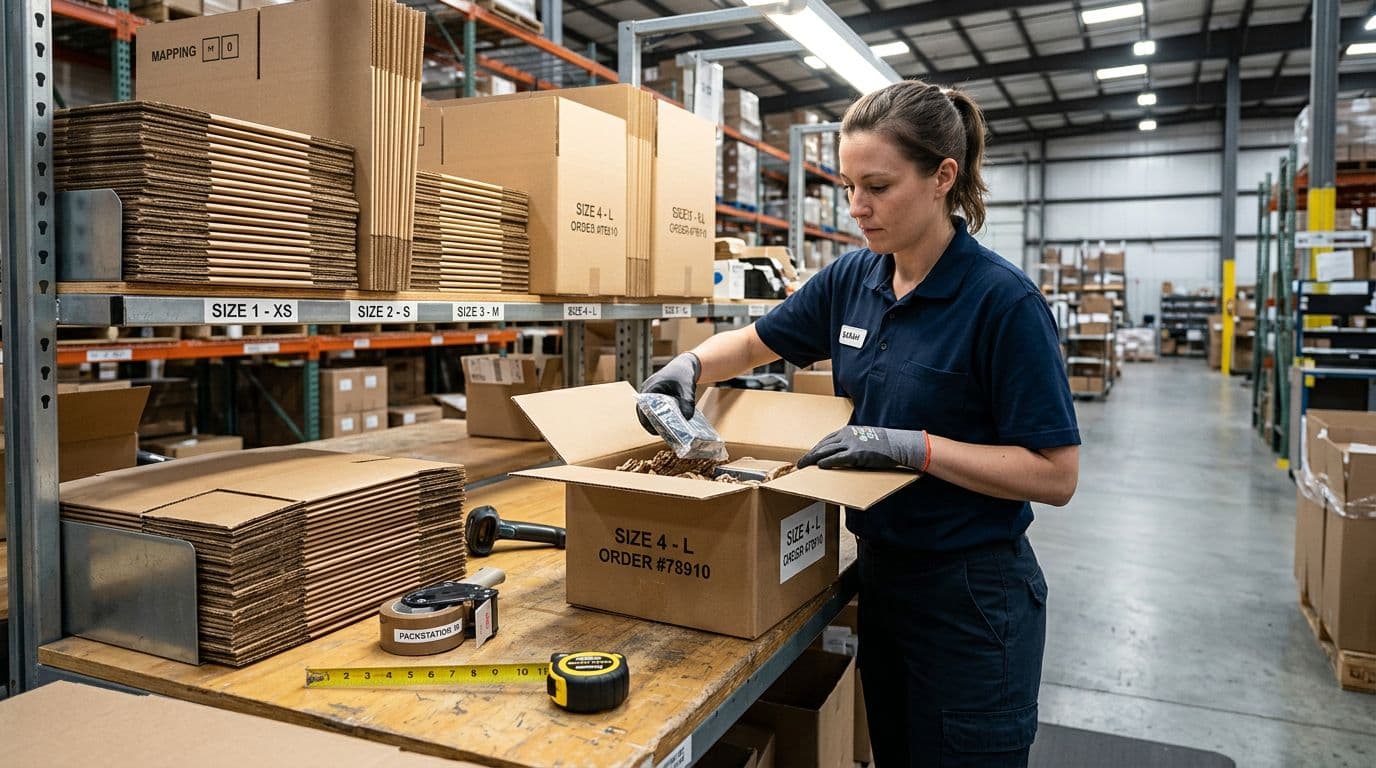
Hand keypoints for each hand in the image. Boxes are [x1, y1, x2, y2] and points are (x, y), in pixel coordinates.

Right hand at [637, 352, 700, 433]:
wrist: (685, 366)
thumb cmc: (683, 374)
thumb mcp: (687, 387)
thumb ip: (687, 401)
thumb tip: (687, 418)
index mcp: (650, 389)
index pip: (642, 410)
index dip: (647, 422)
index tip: (656, 431)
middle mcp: (646, 393)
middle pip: (644, 414)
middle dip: (652, 425)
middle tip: (664, 435)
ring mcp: (650, 397)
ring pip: (649, 414)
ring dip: (656, 422)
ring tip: (668, 433)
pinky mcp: (656, 400)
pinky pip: (655, 411)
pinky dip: (660, 418)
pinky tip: (671, 425)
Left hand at [796, 425, 927, 470]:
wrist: (896, 444)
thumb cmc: (882, 444)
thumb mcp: (863, 438)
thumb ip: (851, 443)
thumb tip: (842, 453)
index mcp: (847, 431)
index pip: (825, 440)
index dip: (815, 449)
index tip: (808, 456)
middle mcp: (846, 435)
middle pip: (822, 445)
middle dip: (810, 455)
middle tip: (800, 463)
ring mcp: (850, 444)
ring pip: (825, 451)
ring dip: (813, 459)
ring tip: (804, 466)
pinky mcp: (856, 454)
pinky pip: (837, 458)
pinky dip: (826, 462)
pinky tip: (820, 466)